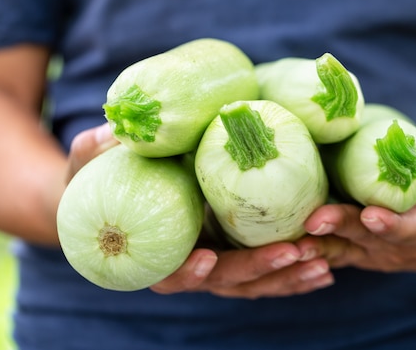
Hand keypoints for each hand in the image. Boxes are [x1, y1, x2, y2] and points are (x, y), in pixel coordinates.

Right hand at [66, 124, 333, 298]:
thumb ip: (94, 150)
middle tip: (297, 252)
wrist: (115, 192)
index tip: (207, 258)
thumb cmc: (96, 180)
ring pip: (253, 282)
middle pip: (225, 281)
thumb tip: (109, 133)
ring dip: (288, 276)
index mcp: (152, 253)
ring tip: (324, 263)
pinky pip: (266, 269)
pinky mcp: (234, 248)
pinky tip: (327, 266)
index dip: (188, 271)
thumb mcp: (88, 162)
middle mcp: (186, 264)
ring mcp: (213, 259)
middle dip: (260, 271)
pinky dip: (293, 272)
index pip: (171, 273)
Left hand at [296, 145, 415, 276]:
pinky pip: (330, 250)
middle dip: (339, 227)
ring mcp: (372, 254)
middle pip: (363, 238)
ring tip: (290, 240)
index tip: (372, 215)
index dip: (390, 225)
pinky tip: (281, 241)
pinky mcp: (355, 251)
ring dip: (315, 245)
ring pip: (340, 249)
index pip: (407, 231)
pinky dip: (308, 248)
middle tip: (316, 219)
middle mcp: (395, 249)